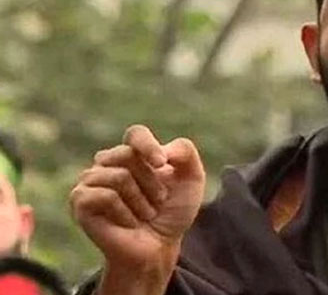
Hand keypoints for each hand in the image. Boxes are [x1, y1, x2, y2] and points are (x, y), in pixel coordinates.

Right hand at [70, 125, 205, 294]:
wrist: (159, 247)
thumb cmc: (172, 212)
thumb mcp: (192, 179)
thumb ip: (185, 152)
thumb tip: (163, 148)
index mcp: (133, 154)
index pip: (136, 134)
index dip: (148, 146)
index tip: (162, 163)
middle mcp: (107, 163)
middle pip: (129, 155)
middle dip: (151, 182)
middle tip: (157, 201)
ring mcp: (90, 181)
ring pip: (119, 176)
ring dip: (141, 200)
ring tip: (144, 214)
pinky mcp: (80, 201)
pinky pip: (106, 196)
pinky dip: (125, 212)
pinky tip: (128, 222)